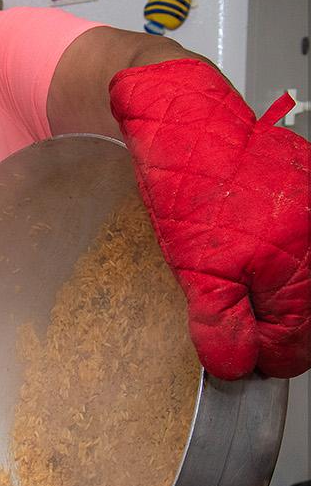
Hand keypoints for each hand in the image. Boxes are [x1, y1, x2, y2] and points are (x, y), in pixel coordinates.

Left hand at [110, 59, 310, 378]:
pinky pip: (306, 248)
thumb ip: (220, 320)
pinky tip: (252, 252)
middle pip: (308, 317)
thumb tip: (237, 365)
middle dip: (272, 327)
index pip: (295, 345)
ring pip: (307, 285)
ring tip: (239, 284)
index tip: (239, 358)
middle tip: (233, 327)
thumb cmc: (187, 183)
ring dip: (277, 295)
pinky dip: (282, 262)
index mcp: (295, 266)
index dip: (263, 356)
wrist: (187, 120)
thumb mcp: (193, 266)